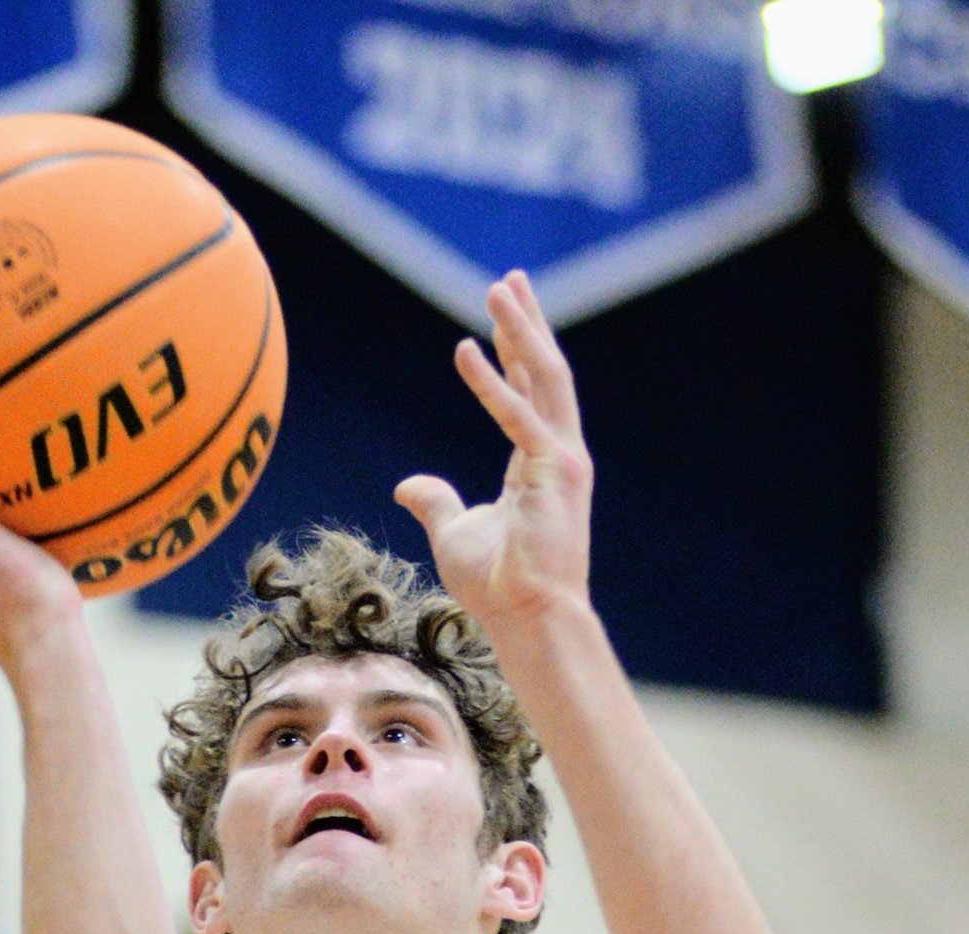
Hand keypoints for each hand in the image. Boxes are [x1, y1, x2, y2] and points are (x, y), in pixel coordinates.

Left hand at [394, 273, 591, 642]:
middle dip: (527, 322)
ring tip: (498, 288)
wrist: (529, 620)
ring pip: (544, 377)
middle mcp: (558, 454)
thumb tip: (406, 485)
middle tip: (510, 278)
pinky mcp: (554, 472)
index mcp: (540, 463)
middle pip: (545, 371)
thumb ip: (435, 502)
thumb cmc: (498, 586)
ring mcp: (562, 460)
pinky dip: (493, 383)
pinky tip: (466, 349)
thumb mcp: (454, 533)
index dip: (515, 349)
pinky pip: (519, 416)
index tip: (499, 313)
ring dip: (521, 330)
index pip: (530, 392)